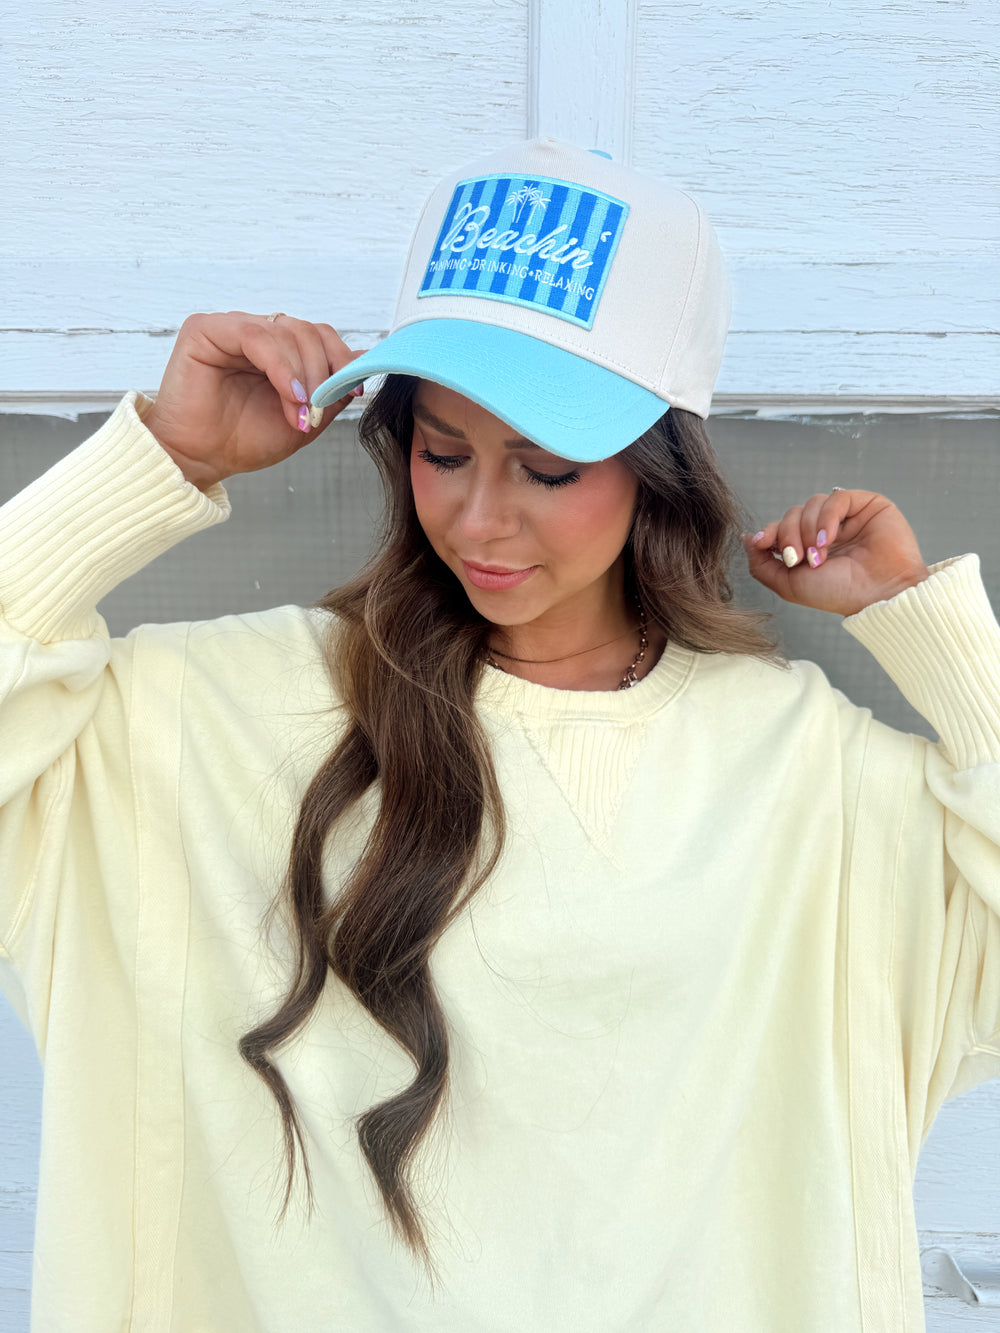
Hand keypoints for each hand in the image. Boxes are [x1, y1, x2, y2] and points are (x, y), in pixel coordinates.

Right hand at [142, 312, 364, 489]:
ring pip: (287, 332)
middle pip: (308, 331)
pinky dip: (281, 366)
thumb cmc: (244, 441)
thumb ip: (333, 390)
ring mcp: (232, 328)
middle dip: (323, 371)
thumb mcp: (306, 418)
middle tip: (318, 408)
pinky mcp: (206, 329)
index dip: (342, 358)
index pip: (320, 335)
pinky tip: (290, 394)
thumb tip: (366, 359)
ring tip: (300, 410)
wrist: (202, 460)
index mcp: (278, 350)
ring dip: (303, 374)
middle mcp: (257, 334)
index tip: (353, 389)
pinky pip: (256, 335)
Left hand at [743, 490, 930, 615]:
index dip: (769, 532)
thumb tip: (746, 538)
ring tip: (818, 555)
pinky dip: (826, 518)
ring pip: (810, 504)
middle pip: (792, 513)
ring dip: (808, 530)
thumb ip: (761, 564)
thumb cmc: (837, 593)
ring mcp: (845, 517)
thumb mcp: (788, 584)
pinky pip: (835, 498)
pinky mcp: (866, 504)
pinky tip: (829, 540)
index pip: (780, 526)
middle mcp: (826, 530)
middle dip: (788, 535)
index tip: (761, 542)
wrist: (877, 595)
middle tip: (797, 558)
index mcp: (808, 546)